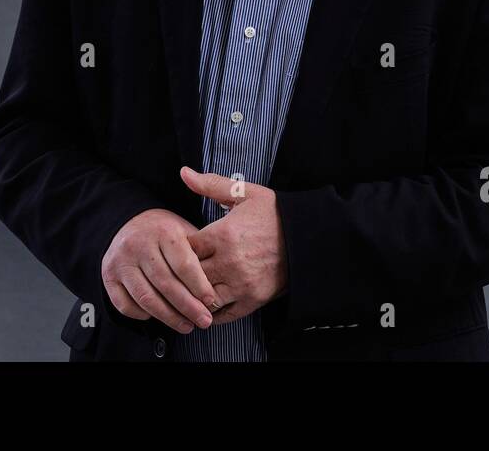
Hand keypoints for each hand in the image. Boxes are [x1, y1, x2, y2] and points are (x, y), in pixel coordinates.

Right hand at [101, 208, 220, 333]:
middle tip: (203, 321)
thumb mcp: (184, 231)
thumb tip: (217, 284)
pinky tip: (157, 317)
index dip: (198, 286)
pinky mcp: (108, 275)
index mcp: (163, 231)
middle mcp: (138, 245)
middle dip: (187, 307)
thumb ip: (198, 253)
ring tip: (186, 326)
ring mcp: (121, 261)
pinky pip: (124, 304)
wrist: (130, 222)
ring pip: (146, 297)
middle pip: (165, 284)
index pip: (183, 264)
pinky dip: (142, 315)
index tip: (211, 301)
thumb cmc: (165, 232)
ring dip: (168, 317)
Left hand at [180, 166, 287, 324]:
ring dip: (195, 295)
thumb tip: (184, 173)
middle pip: (190, 275)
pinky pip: (223, 314)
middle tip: (180, 270)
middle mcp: (229, 262)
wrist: (309, 237)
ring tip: (191, 289)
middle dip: (183, 273)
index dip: (179, 248)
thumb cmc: (275, 213)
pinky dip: (211, 312)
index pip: (185, 248)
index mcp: (223, 234)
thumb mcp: (245, 192)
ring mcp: (241, 284)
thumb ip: (211, 184)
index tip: (180, 247)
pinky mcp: (252, 300)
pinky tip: (207, 304)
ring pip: (202, 297)